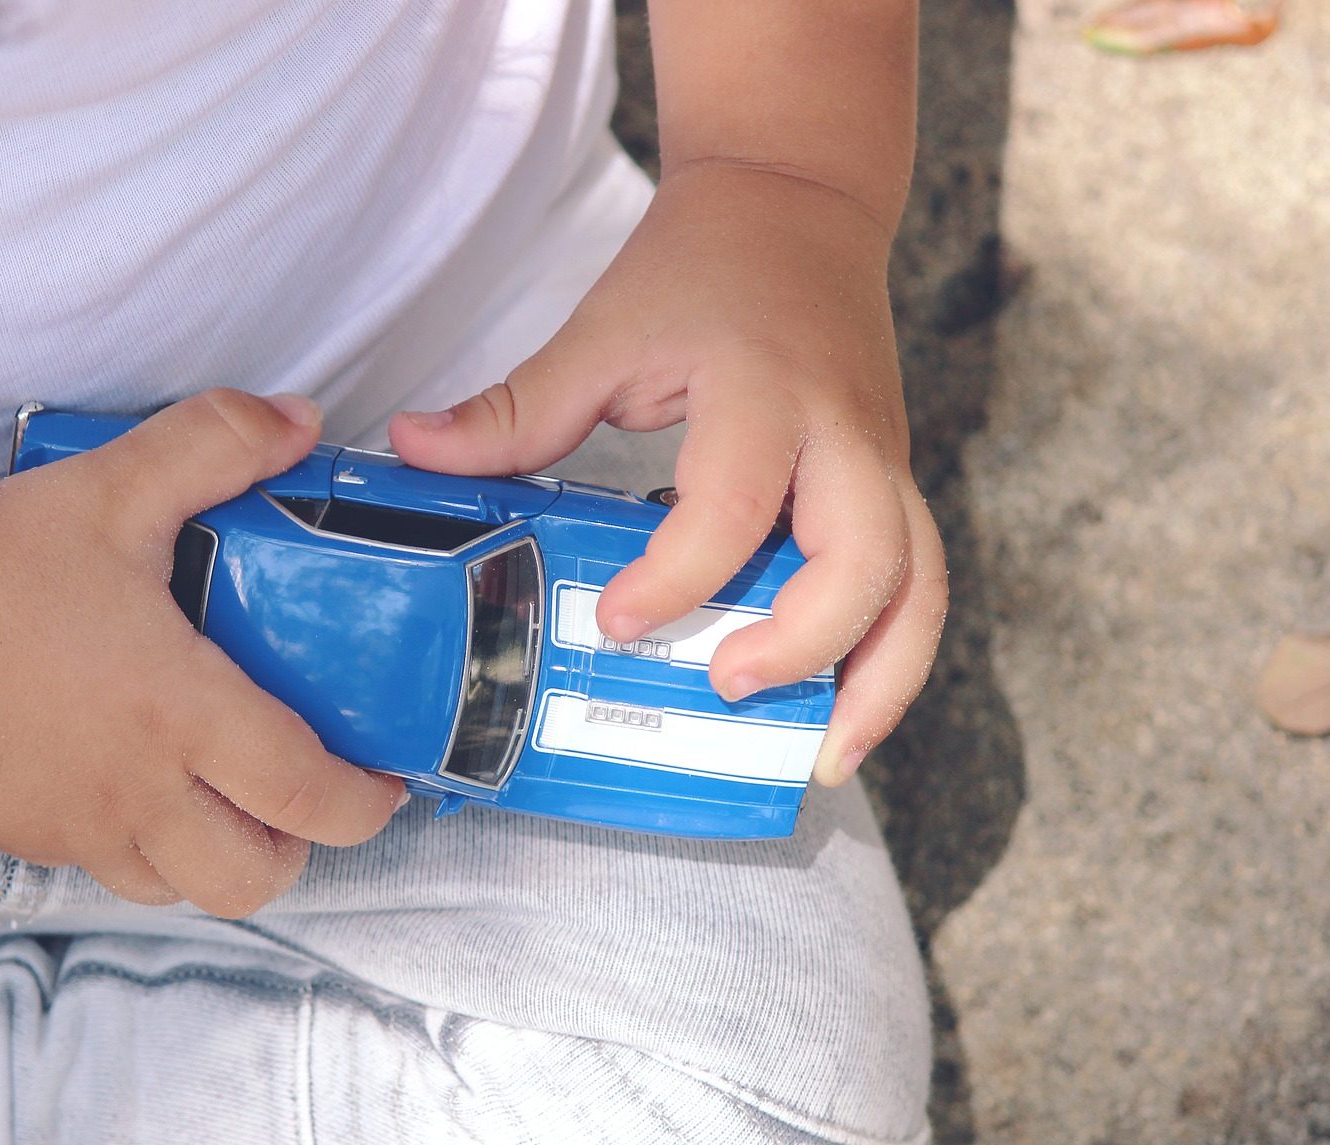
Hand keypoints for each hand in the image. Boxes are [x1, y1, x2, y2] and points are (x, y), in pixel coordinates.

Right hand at [0, 390, 403, 916]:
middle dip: (303, 845)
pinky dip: (156, 850)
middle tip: (307, 790)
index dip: (364, 801)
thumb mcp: (115, 485)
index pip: (306, 795)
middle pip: (258, 876)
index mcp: (179, 712)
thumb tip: (300, 422)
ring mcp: (81, 825)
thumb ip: (218, 442)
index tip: (382, 776)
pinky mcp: (32, 836)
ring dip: (228, 855)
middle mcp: (139, 788)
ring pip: (189, 889)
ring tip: (236, 795)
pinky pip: (117, 873)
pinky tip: (151, 785)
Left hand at [390, 162, 945, 785]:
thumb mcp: (603, 328)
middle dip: (803, 643)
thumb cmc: (700, 265)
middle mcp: (841, 433)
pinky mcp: (894, 479)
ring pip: (918, 583)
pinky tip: (843, 713)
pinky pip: (919, 579)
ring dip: (881, 679)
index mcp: (761, 391)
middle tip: (721, 685)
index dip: (678, 577)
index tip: (620, 621)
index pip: (733, 505)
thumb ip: (515, 407)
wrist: (800, 200)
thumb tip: (410, 451)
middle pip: (867, 558)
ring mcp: (882, 459)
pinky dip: (892, 653)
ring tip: (822, 759)